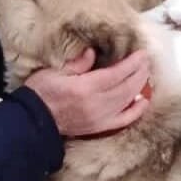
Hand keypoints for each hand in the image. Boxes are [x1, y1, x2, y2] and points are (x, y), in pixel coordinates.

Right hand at [23, 48, 150, 137]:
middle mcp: (97, 104)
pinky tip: (144, 100)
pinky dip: (136, 111)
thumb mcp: (54, 72)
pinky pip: (123, 120)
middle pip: (126, 86)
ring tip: (146, 74)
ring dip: (140, 86)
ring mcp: (100, 118)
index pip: (117, 74)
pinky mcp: (99, 128)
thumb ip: (77, 63)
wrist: (33, 122)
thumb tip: (92, 52)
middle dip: (139, 72)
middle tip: (147, 60)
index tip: (142, 54)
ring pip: (127, 100)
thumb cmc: (41, 93)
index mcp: (85, 88)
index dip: (132, 63)